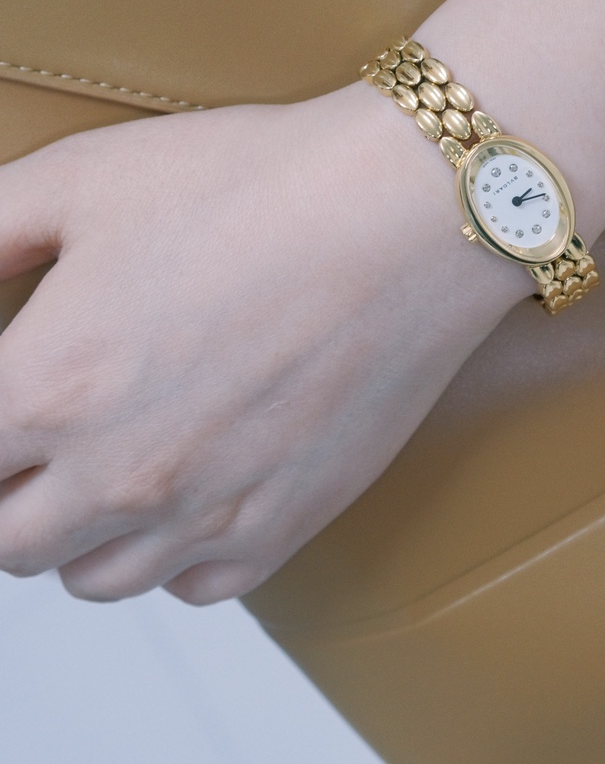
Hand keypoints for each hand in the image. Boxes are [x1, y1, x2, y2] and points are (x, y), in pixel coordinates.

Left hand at [0, 86, 527, 603]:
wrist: (407, 212)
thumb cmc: (263, 186)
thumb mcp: (85, 178)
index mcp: (44, 388)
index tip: (8, 401)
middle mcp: (117, 475)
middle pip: (8, 539)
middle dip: (8, 489)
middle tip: (37, 437)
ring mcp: (209, 510)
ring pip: (96, 577)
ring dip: (84, 531)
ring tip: (115, 464)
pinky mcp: (290, 519)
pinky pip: (198, 585)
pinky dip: (177, 553)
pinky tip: (194, 488)